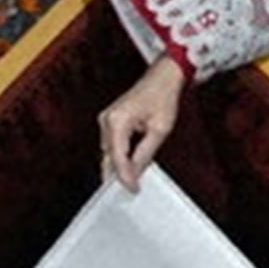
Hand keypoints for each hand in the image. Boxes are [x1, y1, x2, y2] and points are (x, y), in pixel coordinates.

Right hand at [99, 55, 187, 190]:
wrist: (162, 78)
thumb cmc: (162, 96)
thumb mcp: (159, 130)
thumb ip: (145, 153)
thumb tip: (136, 172)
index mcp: (117, 121)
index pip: (118, 158)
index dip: (125, 176)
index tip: (133, 189)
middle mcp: (106, 120)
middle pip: (109, 157)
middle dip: (119, 174)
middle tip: (131, 189)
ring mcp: (106, 120)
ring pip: (108, 153)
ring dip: (118, 166)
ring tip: (132, 180)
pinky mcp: (110, 121)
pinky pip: (111, 145)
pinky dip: (119, 156)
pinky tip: (129, 165)